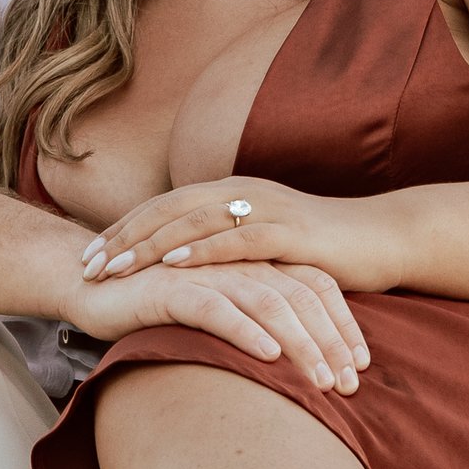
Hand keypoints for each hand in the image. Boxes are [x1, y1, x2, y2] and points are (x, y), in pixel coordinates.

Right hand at [70, 252, 369, 395]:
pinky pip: (217, 308)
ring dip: (300, 343)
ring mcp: (207, 272)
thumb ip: (258, 322)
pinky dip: (245, 331)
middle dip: (331, 342)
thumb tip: (302, 363)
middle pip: (301, 297)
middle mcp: (238, 262)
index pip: (315, 286)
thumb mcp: (221, 312)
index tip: (362, 367)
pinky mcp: (173, 288)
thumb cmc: (161, 306)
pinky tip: (266, 356)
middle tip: (351, 386)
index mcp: (256, 262)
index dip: (343, 324)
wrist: (95, 287)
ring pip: (268, 302)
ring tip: (321, 380)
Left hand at [79, 175, 403, 298]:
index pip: (164, 208)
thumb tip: (183, 276)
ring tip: (114, 266)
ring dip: (148, 244)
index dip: (124, 229)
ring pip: (193, 222)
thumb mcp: (264, 247)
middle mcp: (242, 193)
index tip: (87, 255)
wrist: (382, 239)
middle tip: (86, 264)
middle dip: (123, 237)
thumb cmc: (322, 251)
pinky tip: (172, 264)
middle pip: (167, 210)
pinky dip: (201, 250)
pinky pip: (236, 238)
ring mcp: (265, 208)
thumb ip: (226, 251)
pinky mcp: (289, 231)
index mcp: (231, 193)